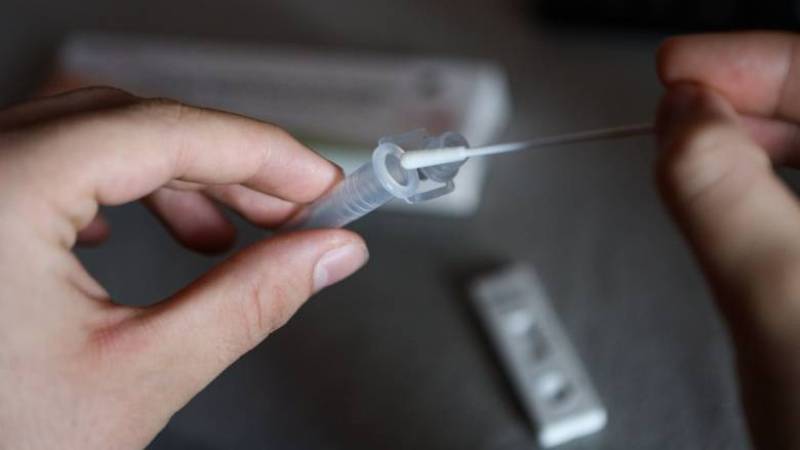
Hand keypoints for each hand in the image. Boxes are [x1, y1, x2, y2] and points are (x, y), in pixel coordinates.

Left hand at [0, 88, 367, 448]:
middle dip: (224, 166)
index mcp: (0, 193)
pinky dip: (112, 189)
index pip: (163, 131)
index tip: (321, 183)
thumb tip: (328, 255)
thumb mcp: (138, 377)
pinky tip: (135, 232)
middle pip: (130, 124)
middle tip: (293, 211)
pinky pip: (48, 165)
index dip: (261, 153)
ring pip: (89, 138)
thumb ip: (249, 303)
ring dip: (172, 177)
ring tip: (223, 235)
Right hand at [657, 32, 799, 448]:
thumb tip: (683, 121)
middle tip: (681, 107)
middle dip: (752, 101)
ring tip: (696, 144)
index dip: (759, 63)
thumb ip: (727, 203)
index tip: (683, 68)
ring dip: (754, 141)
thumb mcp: (785, 313)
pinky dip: (763, 188)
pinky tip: (735, 193)